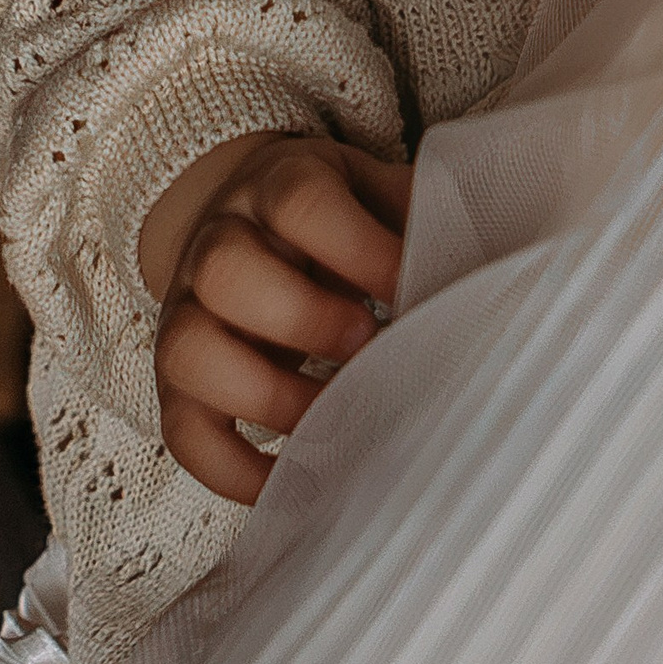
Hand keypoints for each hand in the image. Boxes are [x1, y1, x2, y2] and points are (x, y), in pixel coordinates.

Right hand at [143, 132, 412, 502]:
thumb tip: (489, 258)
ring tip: (336, 418)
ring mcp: (183, 313)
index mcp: (278, 184)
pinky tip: (295, 479)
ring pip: (188, 351)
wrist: (249, 222)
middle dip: (303, 318)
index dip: (361, 250)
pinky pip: (181, 432)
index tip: (411, 290)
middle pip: (228, 270)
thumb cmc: (336, 219)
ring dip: (268, 396)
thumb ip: (419, 217)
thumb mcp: (375, 193)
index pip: (302, 203)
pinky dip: (232, 470)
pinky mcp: (173, 384)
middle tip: (367, 348)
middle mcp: (217, 242)